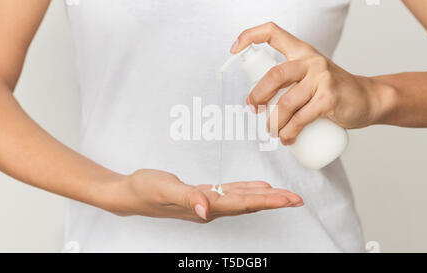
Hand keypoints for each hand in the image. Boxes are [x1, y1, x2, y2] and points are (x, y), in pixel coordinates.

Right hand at [105, 169, 302, 222]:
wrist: (129, 193)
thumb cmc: (145, 190)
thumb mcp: (164, 190)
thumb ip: (187, 198)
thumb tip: (207, 211)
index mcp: (205, 206)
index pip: (243, 203)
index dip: (268, 201)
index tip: (289, 199)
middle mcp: (210, 206)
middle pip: (249, 203)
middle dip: (274, 201)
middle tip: (297, 198)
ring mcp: (207, 201)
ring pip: (242, 198)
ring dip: (264, 196)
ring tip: (284, 195)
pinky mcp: (202, 193)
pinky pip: (231, 191)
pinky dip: (247, 189)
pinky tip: (257, 186)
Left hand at [231, 22, 392, 144]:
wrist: (368, 98)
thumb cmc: (334, 89)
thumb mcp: (312, 74)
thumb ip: (290, 80)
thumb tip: (259, 101)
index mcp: (302, 51)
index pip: (273, 33)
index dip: (250, 36)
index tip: (234, 48)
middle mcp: (311, 61)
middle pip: (274, 75)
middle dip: (258, 95)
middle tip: (253, 109)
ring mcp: (322, 78)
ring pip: (285, 103)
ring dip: (274, 122)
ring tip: (273, 132)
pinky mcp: (329, 98)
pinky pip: (301, 118)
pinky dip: (290, 132)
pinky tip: (288, 139)